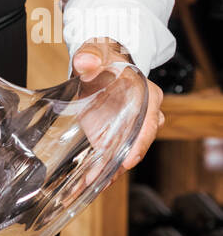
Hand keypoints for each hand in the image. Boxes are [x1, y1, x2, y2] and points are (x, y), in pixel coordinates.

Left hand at [71, 37, 164, 177]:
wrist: (96, 64)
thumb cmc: (103, 57)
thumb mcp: (96, 52)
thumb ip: (90, 55)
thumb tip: (85, 61)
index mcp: (147, 94)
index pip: (149, 120)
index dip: (140, 141)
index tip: (128, 159)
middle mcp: (143, 116)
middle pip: (138, 143)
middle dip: (122, 162)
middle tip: (105, 177)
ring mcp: (129, 129)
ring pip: (124, 154)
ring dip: (109, 171)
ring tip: (92, 184)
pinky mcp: (114, 136)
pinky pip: (111, 156)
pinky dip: (100, 169)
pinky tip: (87, 182)